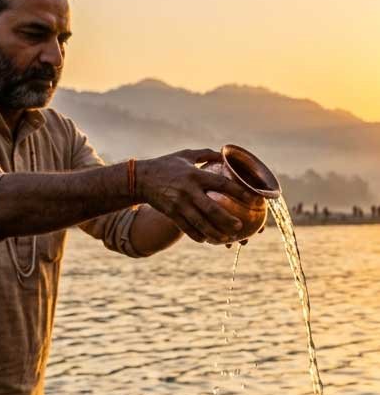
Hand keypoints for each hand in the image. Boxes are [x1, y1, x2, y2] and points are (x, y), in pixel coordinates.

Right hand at [135, 148, 257, 243]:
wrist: (140, 179)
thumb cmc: (166, 165)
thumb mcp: (186, 155)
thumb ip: (206, 154)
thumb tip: (225, 154)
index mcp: (195, 174)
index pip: (222, 184)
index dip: (239, 192)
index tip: (253, 199)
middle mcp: (188, 190)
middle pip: (212, 209)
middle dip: (227, 220)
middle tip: (240, 226)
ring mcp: (179, 204)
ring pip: (200, 223)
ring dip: (215, 232)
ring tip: (227, 238)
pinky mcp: (171, 213)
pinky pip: (186, 228)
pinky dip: (197, 235)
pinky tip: (207, 240)